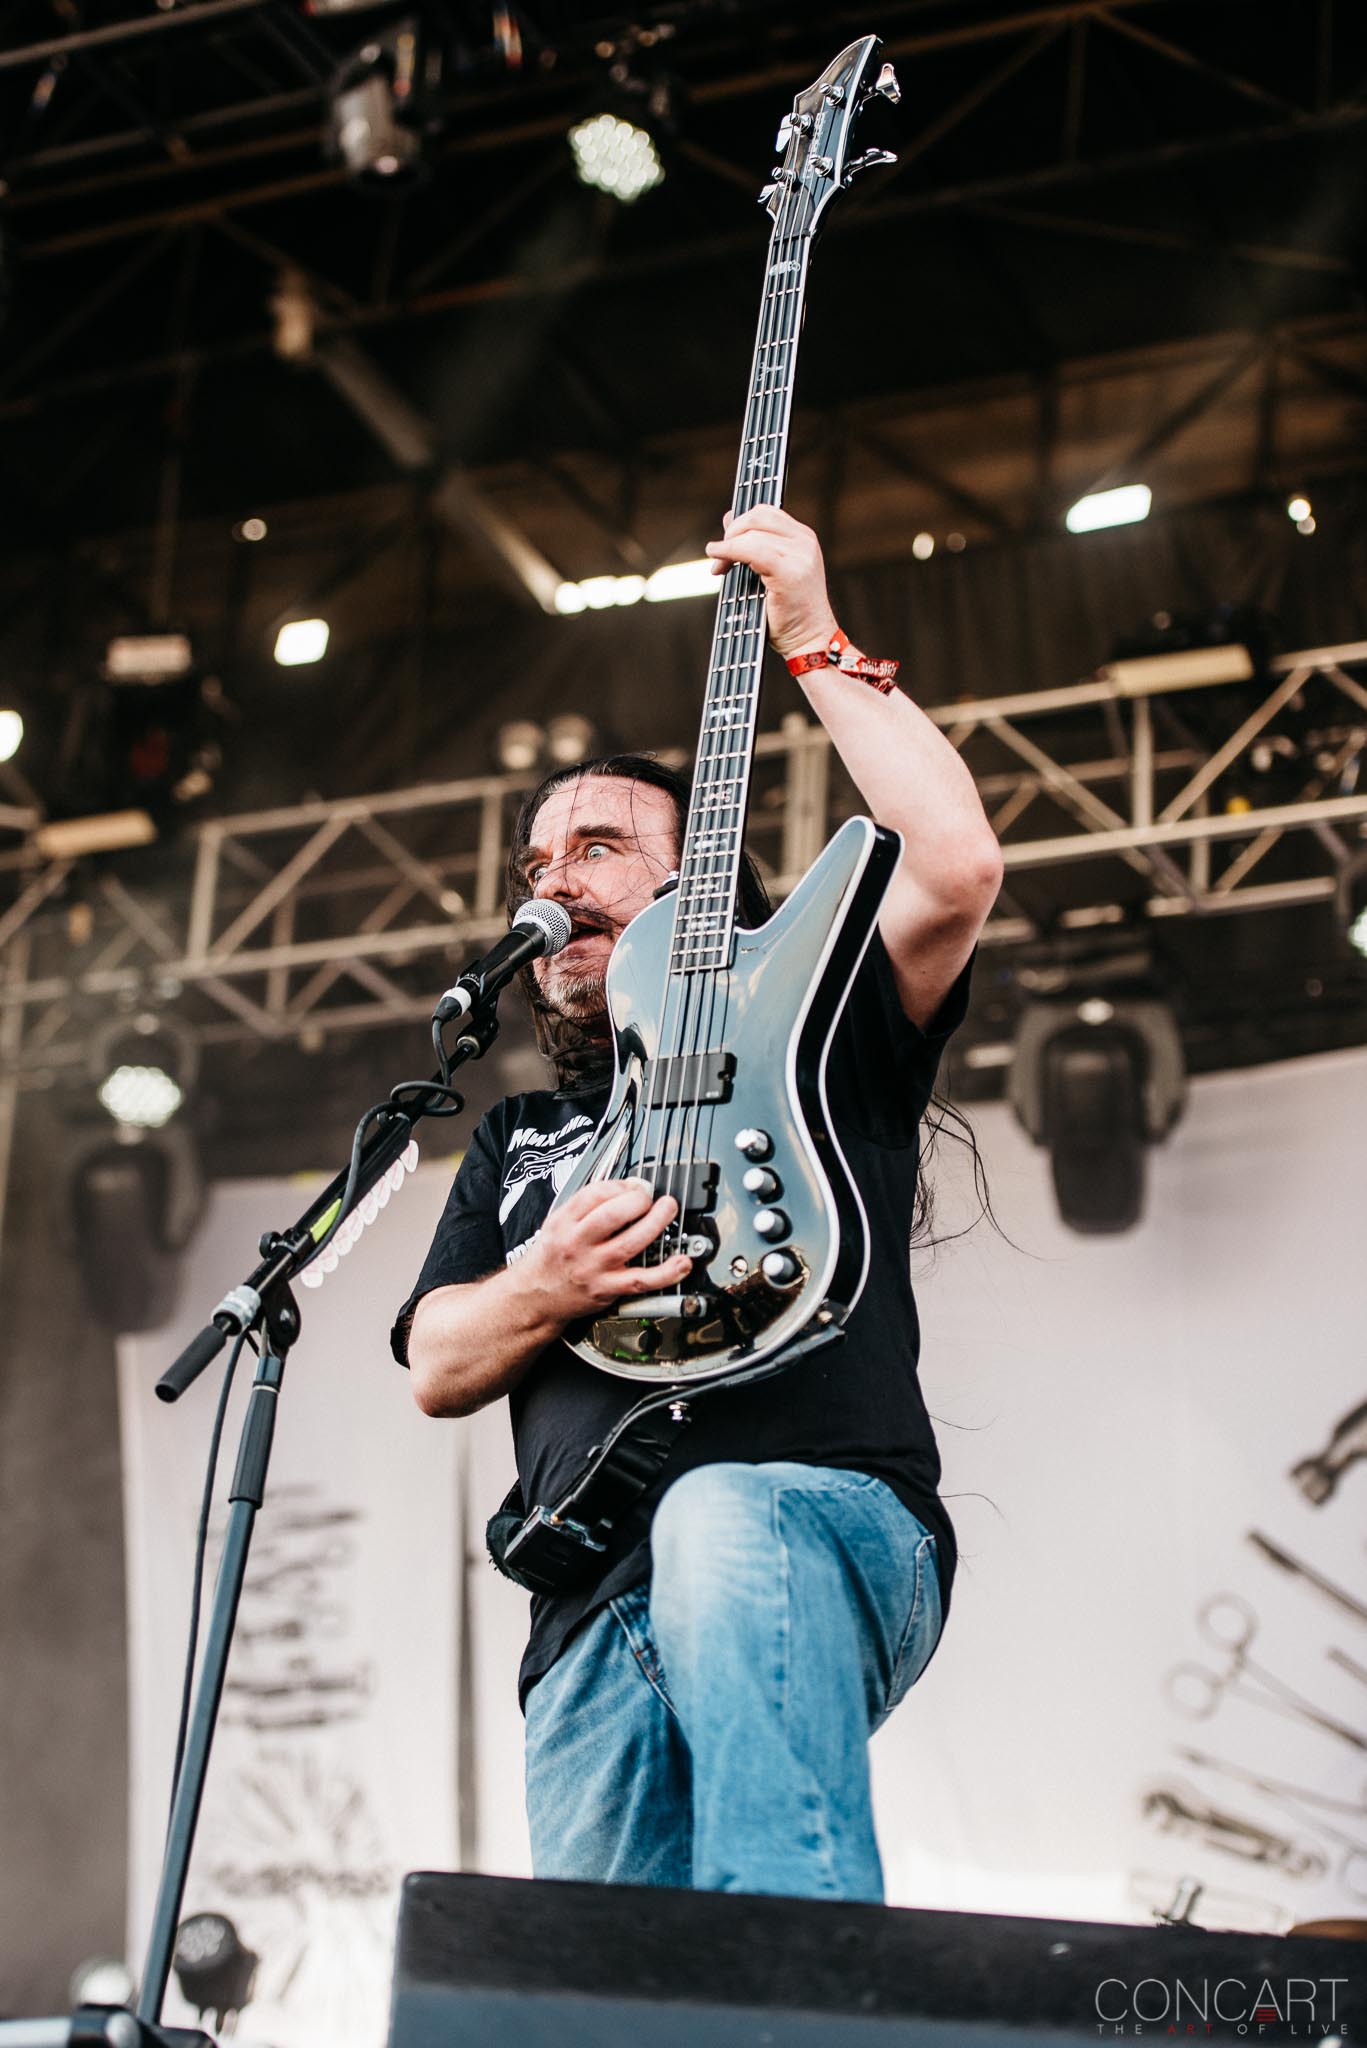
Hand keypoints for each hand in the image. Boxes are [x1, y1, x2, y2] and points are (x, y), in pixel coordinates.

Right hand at [523, 1179, 690, 1321]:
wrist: (536, 1297)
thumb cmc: (550, 1258)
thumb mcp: (557, 1222)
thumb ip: (588, 1205)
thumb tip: (627, 1188)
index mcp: (564, 1222)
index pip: (596, 1194)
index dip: (621, 1185)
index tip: (633, 1186)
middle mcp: (578, 1244)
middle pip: (613, 1215)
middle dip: (638, 1199)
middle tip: (649, 1196)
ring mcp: (594, 1268)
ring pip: (631, 1243)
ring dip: (656, 1223)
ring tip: (668, 1209)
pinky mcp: (608, 1289)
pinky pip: (641, 1280)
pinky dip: (666, 1273)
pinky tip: (682, 1262)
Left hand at [705, 505, 837, 658]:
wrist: (810, 642)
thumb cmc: (788, 614)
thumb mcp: (767, 572)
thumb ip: (751, 544)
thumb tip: (728, 518)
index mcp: (802, 538)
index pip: (764, 512)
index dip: (739, 524)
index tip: (724, 545)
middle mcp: (805, 541)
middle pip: (756, 516)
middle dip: (731, 533)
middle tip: (718, 556)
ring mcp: (801, 555)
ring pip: (751, 533)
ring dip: (727, 547)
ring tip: (720, 568)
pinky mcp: (791, 571)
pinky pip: (752, 550)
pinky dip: (730, 552)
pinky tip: (719, 562)